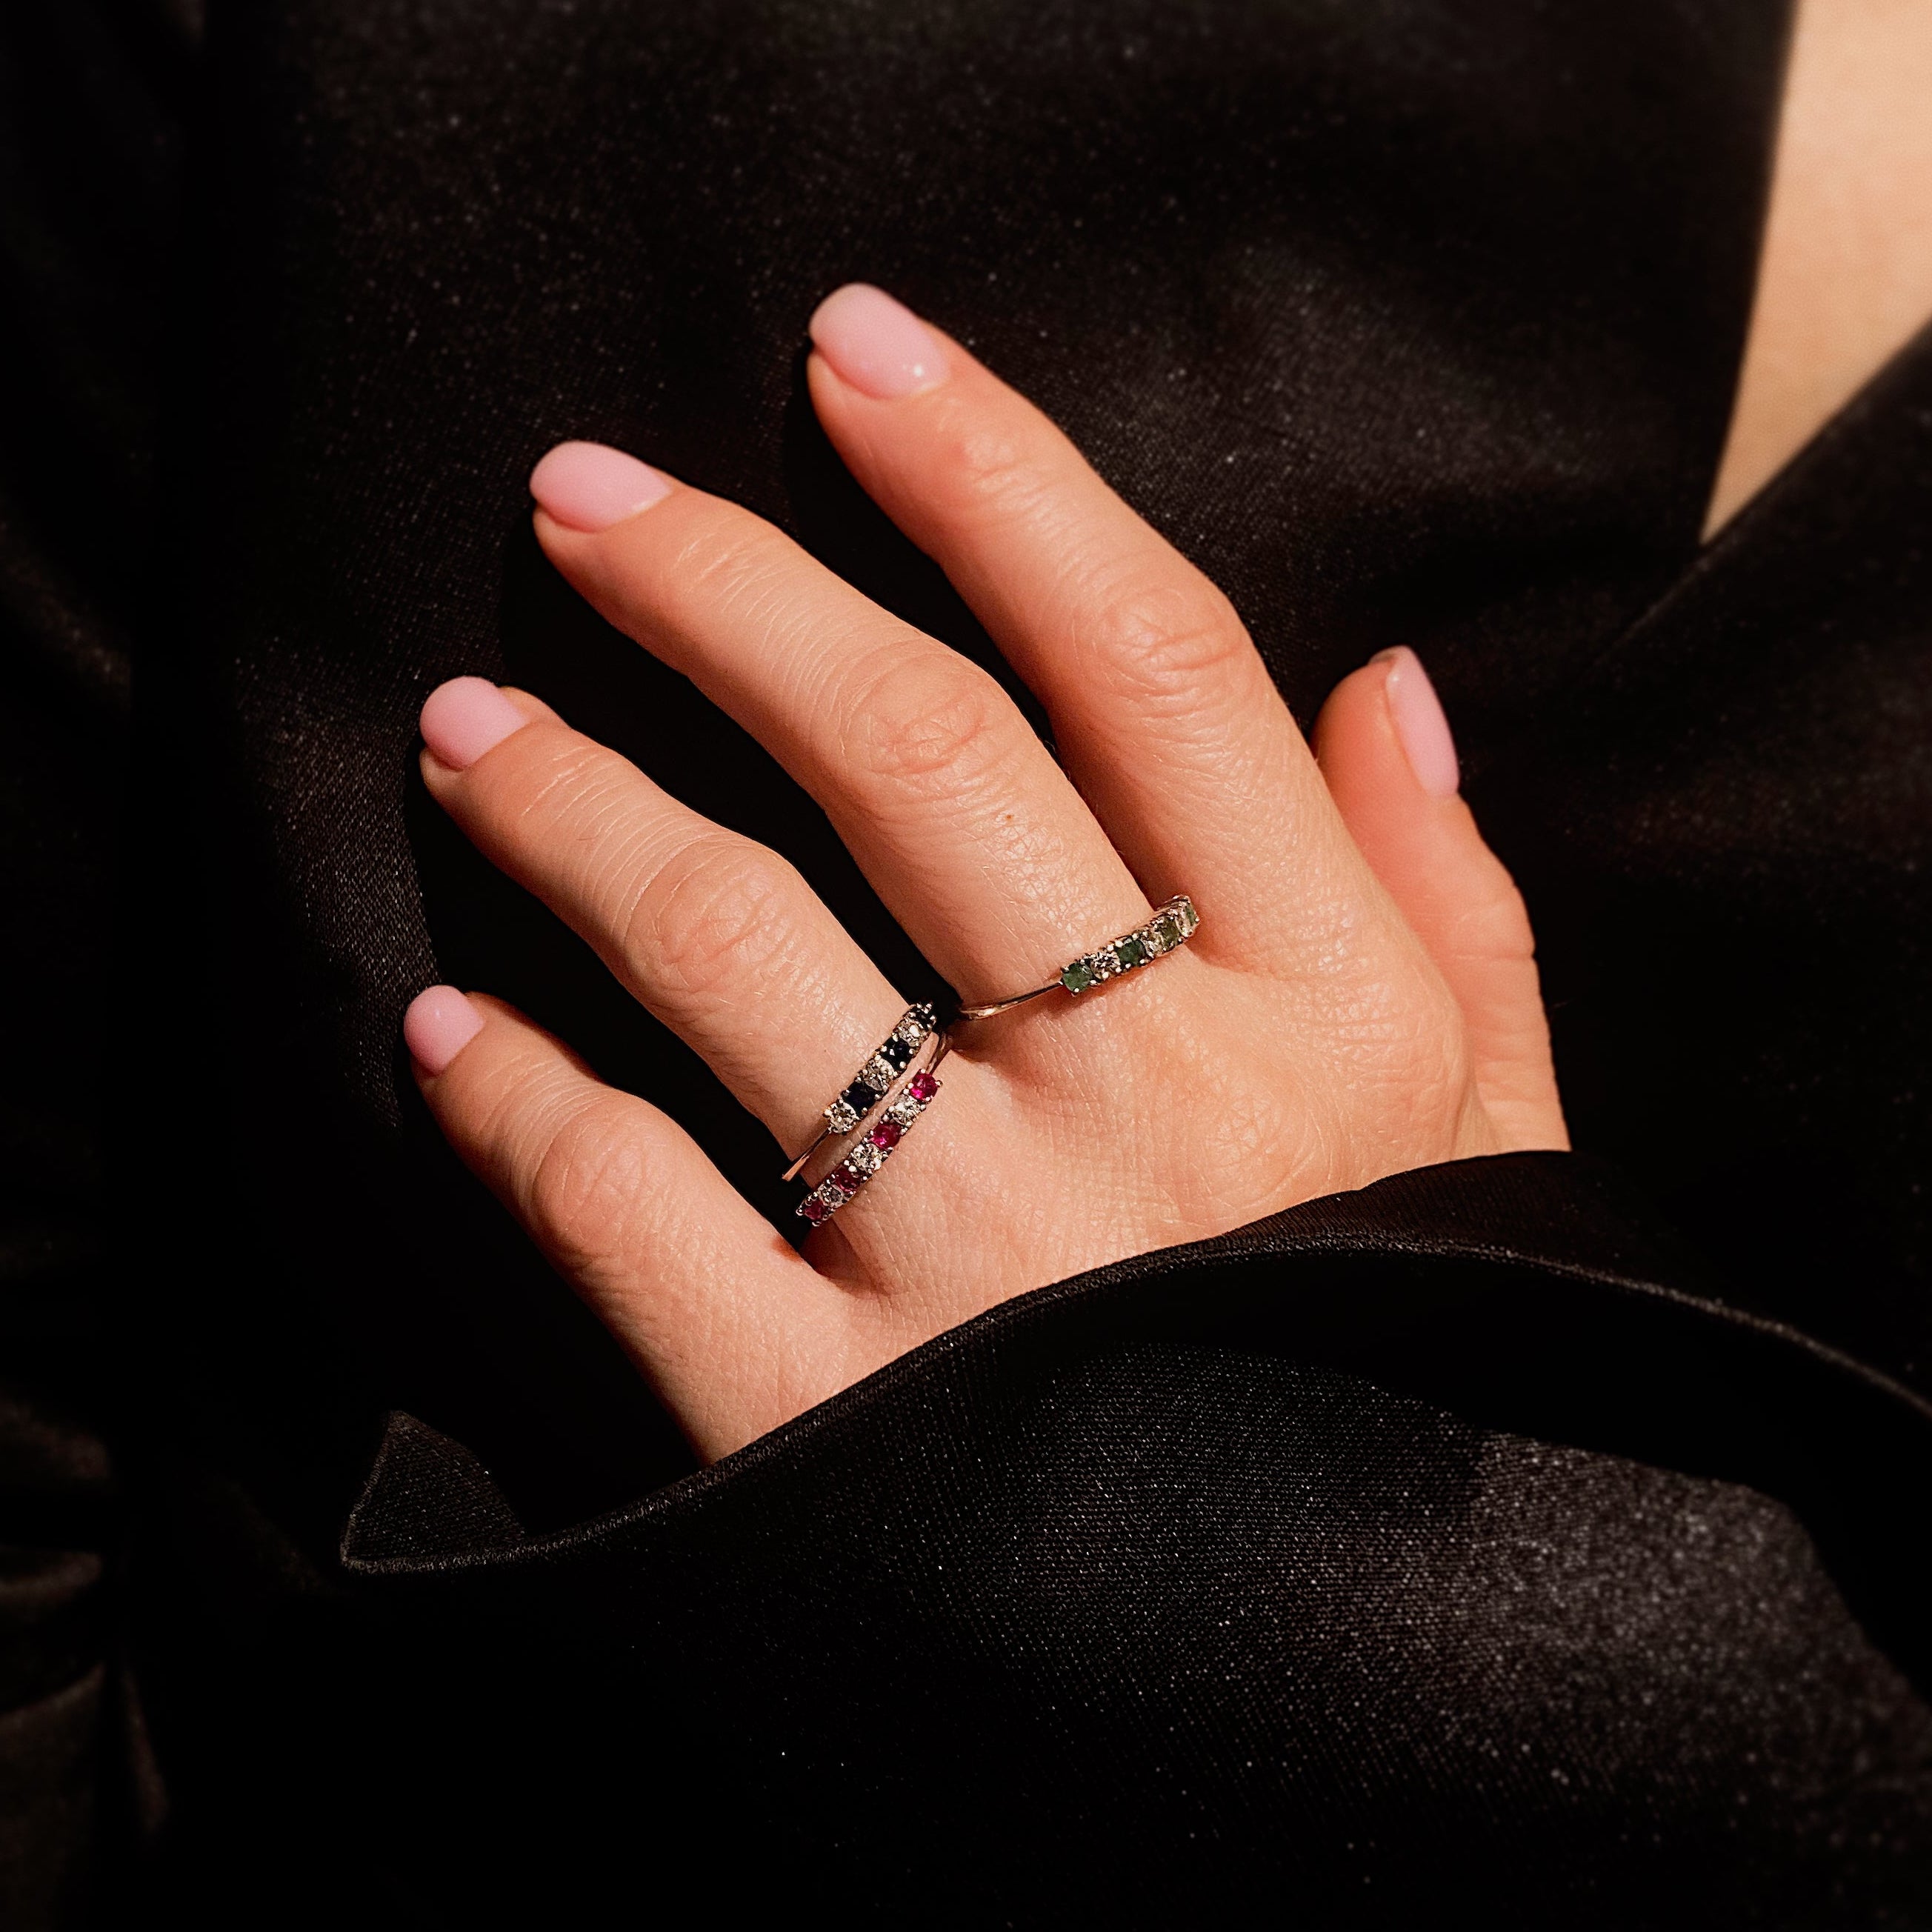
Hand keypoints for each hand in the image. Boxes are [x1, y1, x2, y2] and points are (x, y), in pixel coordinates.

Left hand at [404, 285, 1564, 1459]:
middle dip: (726, 589)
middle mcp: (1154, 1100)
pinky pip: (633, 1215)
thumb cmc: (1408, 1364)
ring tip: (461, 728)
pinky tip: (445, 1041)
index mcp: (1326, 1012)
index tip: (853, 351)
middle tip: (579, 499)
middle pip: (914, 754)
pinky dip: (515, 1113)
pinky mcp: (833, 1418)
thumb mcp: (1494, 1134)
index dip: (995, 475)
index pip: (1150, 664)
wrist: (1340, 1708)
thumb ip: (1458, 902)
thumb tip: (1383, 678)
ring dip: (569, 813)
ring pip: (736, 949)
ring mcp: (985, 1260)